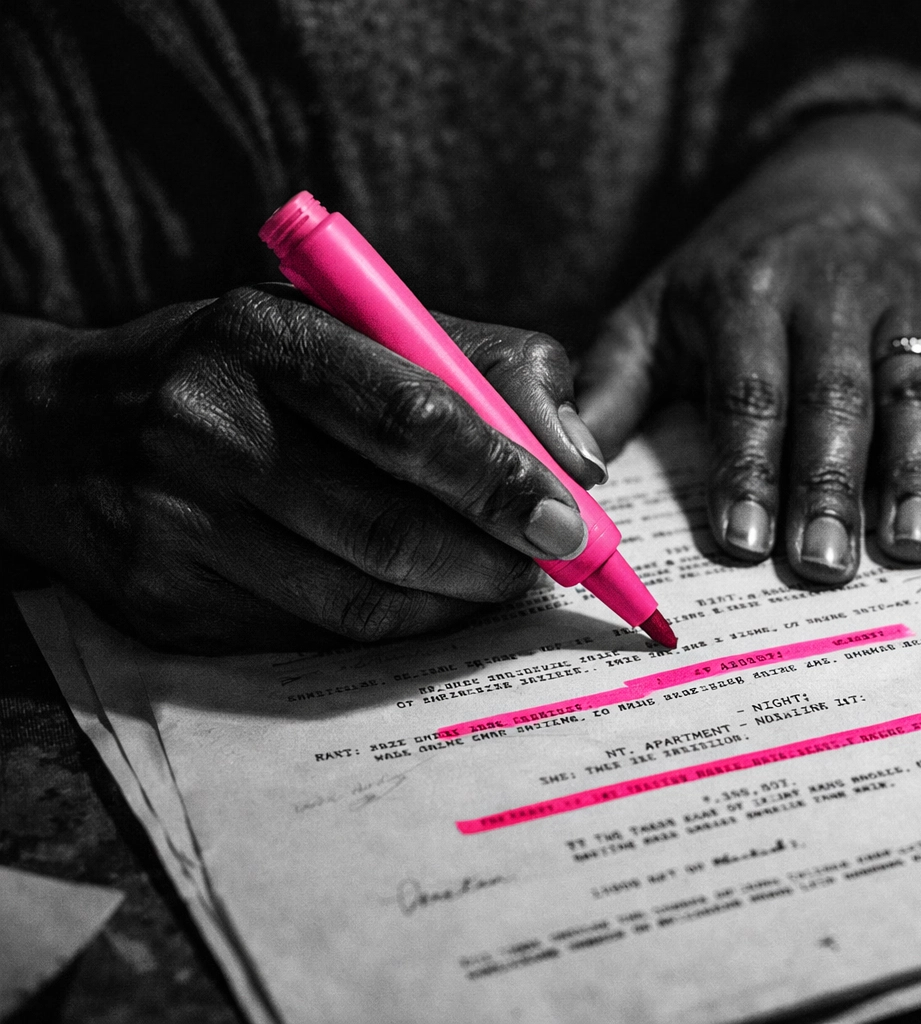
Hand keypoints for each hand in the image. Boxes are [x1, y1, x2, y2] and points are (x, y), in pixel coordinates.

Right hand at [0, 287, 608, 651]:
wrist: (55, 431)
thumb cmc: (243, 370)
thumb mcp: (343, 323)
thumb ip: (477, 364)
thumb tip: (579, 459)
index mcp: (261, 335)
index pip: (410, 416)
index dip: (502, 479)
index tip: (566, 520)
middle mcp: (209, 428)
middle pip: (391, 527)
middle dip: (494, 561)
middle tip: (545, 567)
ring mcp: (178, 525)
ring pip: (361, 599)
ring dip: (454, 604)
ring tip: (494, 584)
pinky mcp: (166, 604)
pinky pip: (315, 638)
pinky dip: (391, 630)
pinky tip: (420, 605)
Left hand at [579, 112, 920, 584]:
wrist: (836, 181)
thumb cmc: (733, 272)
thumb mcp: (659, 310)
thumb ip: (611, 386)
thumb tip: (561, 469)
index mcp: (747, 292)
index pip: (748, 391)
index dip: (747, 467)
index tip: (743, 542)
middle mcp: (831, 291)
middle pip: (834, 398)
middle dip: (828, 485)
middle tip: (822, 565)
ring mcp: (907, 300)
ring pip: (914, 390)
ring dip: (919, 472)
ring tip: (913, 545)